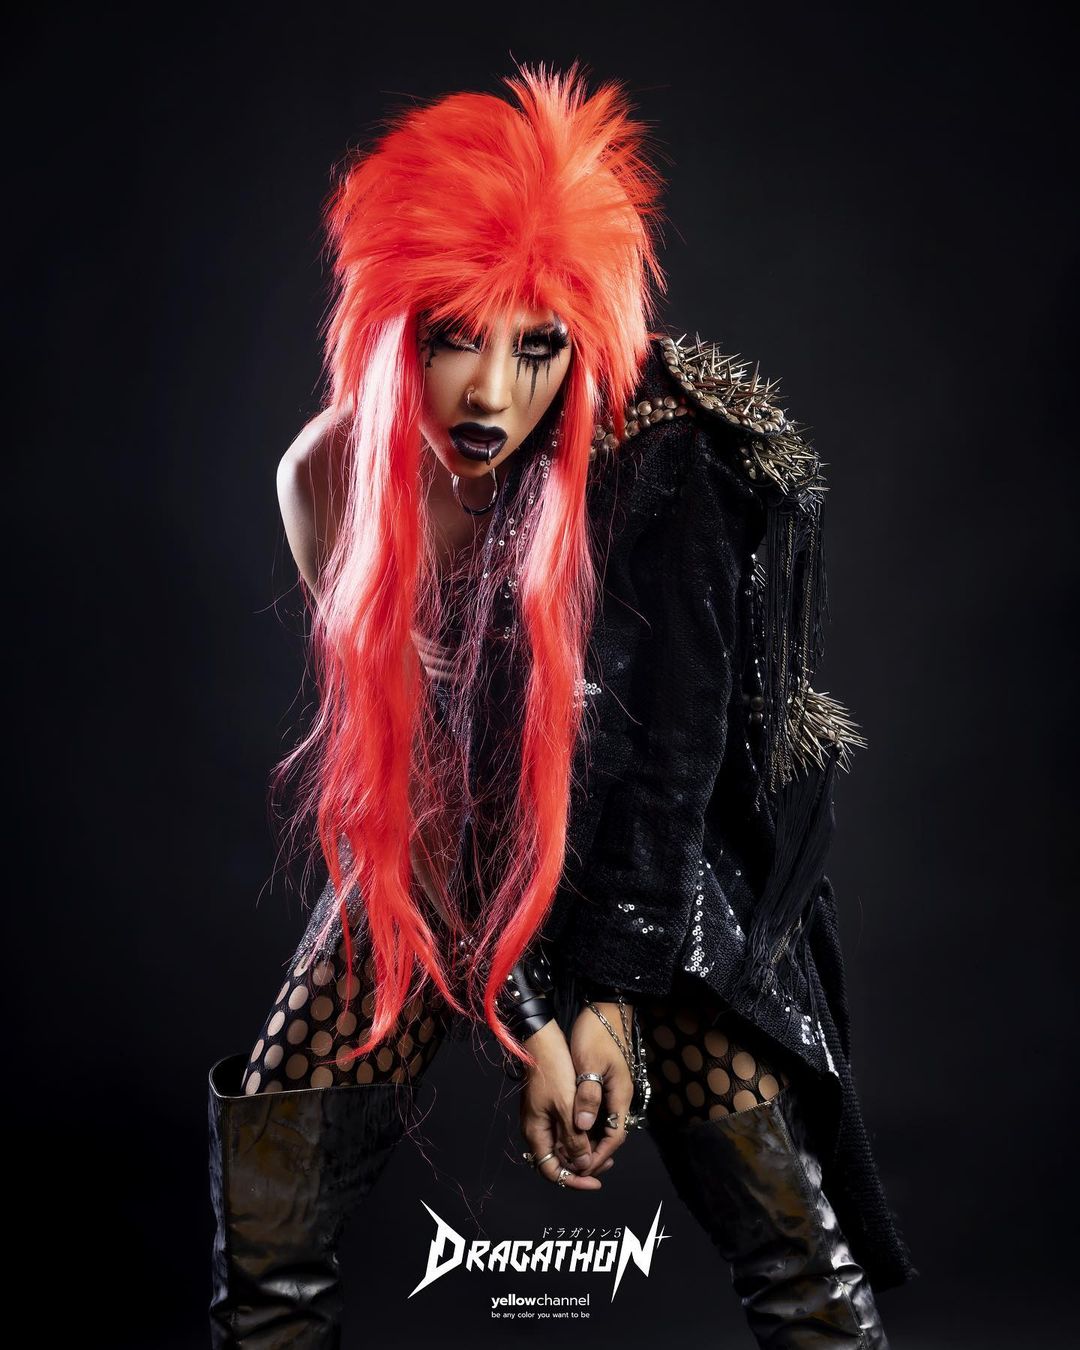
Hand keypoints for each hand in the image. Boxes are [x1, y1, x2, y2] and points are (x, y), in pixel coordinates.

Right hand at [519, 1020, 613, 1189]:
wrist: (542, 1040)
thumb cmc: (552, 1071)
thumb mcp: (565, 1106)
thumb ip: (573, 1138)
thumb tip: (582, 1165)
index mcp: (536, 1133)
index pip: (552, 1171)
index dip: (574, 1181)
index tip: (596, 1182)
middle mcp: (536, 1130)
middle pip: (557, 1161)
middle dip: (582, 1167)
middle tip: (607, 1164)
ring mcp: (541, 1118)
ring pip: (562, 1146)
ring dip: (582, 1152)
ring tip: (605, 1151)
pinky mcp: (548, 1107)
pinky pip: (564, 1131)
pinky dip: (580, 1137)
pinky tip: (595, 1132)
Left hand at [567, 1000, 636, 1175]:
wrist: (605, 1007)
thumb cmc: (596, 1033)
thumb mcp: (589, 1064)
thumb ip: (588, 1096)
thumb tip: (584, 1128)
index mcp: (620, 1095)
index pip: (614, 1137)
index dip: (598, 1156)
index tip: (582, 1170)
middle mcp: (621, 1096)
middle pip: (610, 1134)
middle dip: (594, 1154)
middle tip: (574, 1168)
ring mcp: (615, 1089)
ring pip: (604, 1124)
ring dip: (590, 1141)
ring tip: (571, 1154)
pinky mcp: (607, 1082)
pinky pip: (600, 1112)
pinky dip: (588, 1125)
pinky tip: (573, 1128)